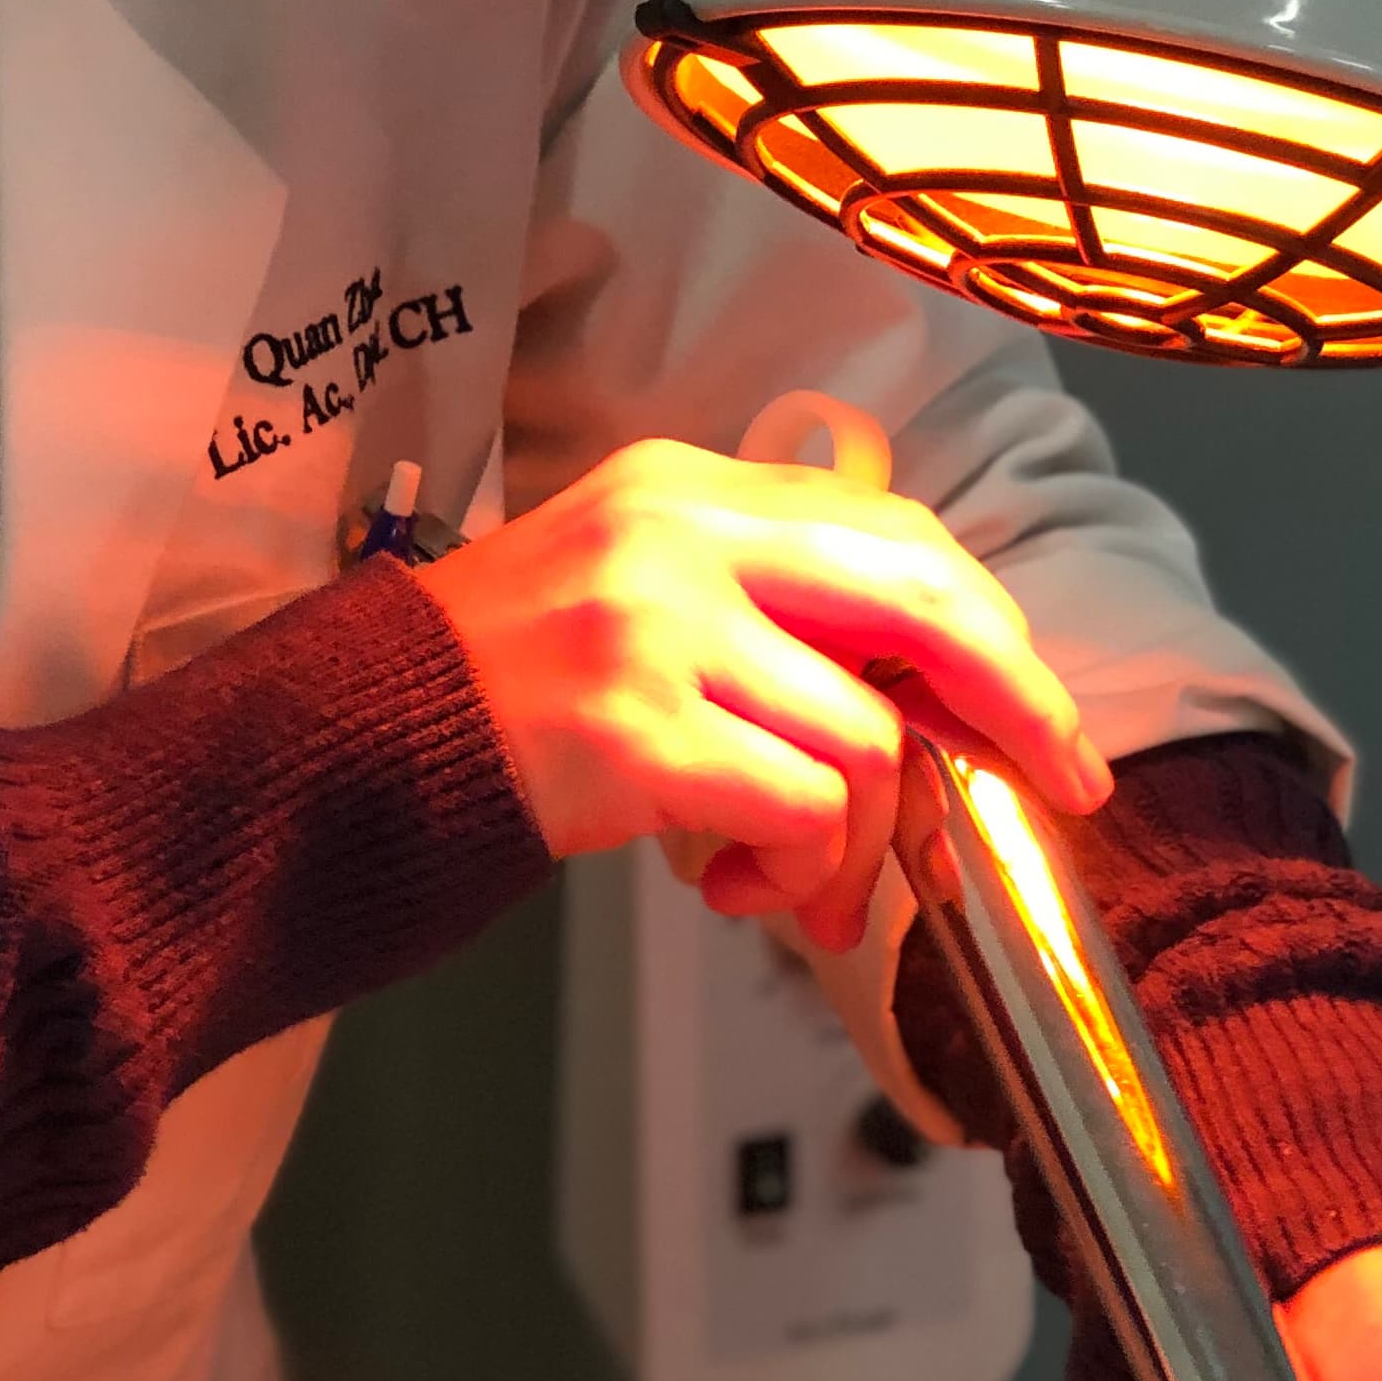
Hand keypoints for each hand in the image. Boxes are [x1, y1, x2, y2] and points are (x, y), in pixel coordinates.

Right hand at [417, 439, 1112, 949]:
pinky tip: (745, 891)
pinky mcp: (627, 727)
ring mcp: (651, 625)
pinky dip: (802, 868)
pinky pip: (798, 804)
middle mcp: (677, 534)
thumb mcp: (629, 607)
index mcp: (686, 489)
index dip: (992, 631)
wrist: (332, 754)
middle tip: (1048, 792)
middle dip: (1014, 705)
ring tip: (798, 891)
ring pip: (863, 736)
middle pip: (921, 599)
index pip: (894, 535)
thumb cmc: (489, 705)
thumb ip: (758, 620)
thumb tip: (917, 710)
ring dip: (858, 844)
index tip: (1038, 719)